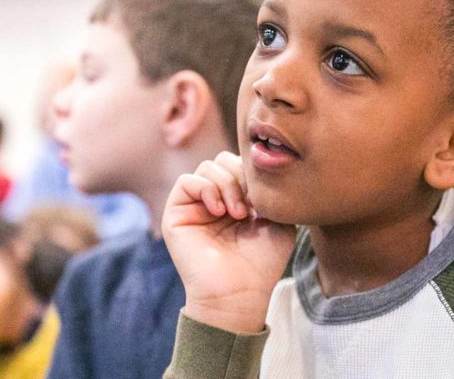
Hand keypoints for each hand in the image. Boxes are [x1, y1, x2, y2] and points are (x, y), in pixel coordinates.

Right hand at [163, 151, 295, 334]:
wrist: (239, 292)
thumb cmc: (261, 264)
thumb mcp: (278, 221)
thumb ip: (271, 193)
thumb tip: (258, 169)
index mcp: (236, 200)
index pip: (240, 165)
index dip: (253, 174)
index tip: (265, 200)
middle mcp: (213, 201)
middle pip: (223, 160)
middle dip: (241, 177)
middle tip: (251, 207)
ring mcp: (194, 207)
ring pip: (207, 167)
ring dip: (227, 185)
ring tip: (237, 214)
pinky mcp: (176, 214)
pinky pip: (186, 181)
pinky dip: (206, 189)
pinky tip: (220, 211)